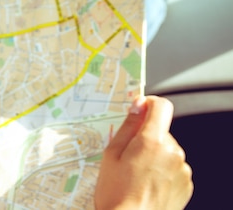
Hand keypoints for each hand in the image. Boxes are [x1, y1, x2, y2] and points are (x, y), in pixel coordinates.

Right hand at [94, 95, 192, 209]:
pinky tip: (147, 184)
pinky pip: (174, 167)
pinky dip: (162, 171)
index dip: (149, 104)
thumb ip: (127, 126)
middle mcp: (172, 152)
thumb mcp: (111, 154)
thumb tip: (138, 105)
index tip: (139, 110)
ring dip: (154, 155)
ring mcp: (182, 169)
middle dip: (145, 137)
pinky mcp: (186, 184)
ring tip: (137, 175)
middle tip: (127, 158)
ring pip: (167, 149)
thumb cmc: (116, 193)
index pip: (161, 106)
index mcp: (151, 141)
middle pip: (161, 130)